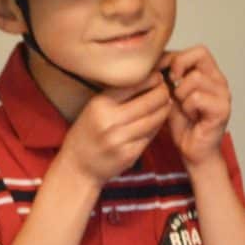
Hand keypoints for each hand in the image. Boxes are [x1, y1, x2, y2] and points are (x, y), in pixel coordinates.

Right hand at [61, 71, 170, 186]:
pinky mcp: (129, 155)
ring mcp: (120, 140)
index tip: (159, 77)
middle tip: (166, 91)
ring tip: (167, 104)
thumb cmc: (87, 134)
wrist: (77, 167)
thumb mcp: (94, 109)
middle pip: (149, 102)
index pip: (133, 85)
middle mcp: (109, 121)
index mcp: (100, 105)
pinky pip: (150, 137)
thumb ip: (117, 97)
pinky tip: (158, 122)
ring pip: (153, 120)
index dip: (152, 79)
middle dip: (163, 94)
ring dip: (164, 110)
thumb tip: (148, 81)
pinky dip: (157, 127)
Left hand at [159, 46, 230, 166]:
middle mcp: (220, 81)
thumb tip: (157, 58)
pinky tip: (191, 117)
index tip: (166, 75)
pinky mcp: (223, 109)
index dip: (178, 58)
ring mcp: (224, 94)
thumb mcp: (171, 93)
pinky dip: (187, 107)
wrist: (193, 152)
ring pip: (195, 78)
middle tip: (174, 91)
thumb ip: (169, 75)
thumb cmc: (183, 125)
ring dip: (181, 94)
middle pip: (199, 56)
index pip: (198, 50)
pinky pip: (197, 97)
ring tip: (184, 108)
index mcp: (210, 74)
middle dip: (178, 72)